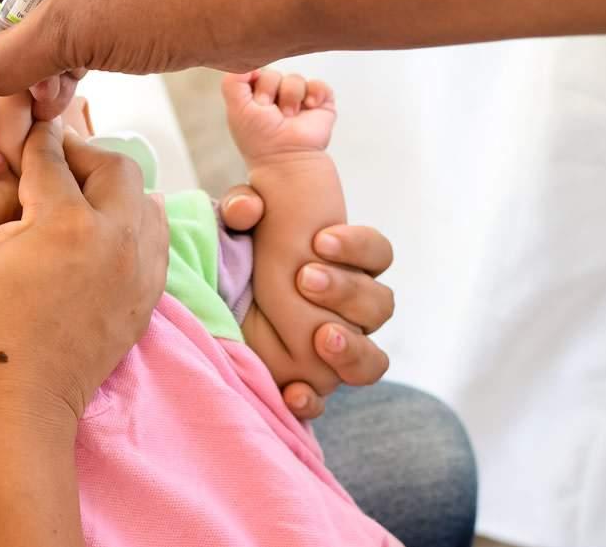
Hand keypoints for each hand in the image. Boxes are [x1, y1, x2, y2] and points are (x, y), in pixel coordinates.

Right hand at [0, 0, 259, 119]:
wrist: (251, 1)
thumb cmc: (161, 0)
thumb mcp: (69, 35)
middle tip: (15, 93)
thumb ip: (10, 59)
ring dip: (41, 59)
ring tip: (47, 103)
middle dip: (10, 48)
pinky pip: (83, 17)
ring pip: (48, 11)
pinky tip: (71, 93)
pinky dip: (72, 54)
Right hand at [0, 121, 167, 422]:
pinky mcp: (147, 296)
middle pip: (113, 167)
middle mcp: (115, 238)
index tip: (20, 136)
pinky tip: (103, 232)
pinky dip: (134, 223)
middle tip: (49, 166)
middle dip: (81, 157)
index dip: (31, 141)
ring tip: (76, 198)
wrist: (18, 402)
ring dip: (113, 188)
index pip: (53, 156)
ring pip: (143, 199)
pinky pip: (155, 239)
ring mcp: (139, 269)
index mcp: (66, 222)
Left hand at [220, 187, 393, 420]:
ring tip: (321, 337)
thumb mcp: (244, 214)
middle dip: (346, 293)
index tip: (319, 238)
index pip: (377, 254)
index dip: (356, 247)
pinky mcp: (306, 376)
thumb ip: (245, 204)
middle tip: (305, 278)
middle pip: (378, 307)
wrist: (227, 275)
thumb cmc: (249, 239)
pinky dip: (311, 400)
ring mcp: (336, 346)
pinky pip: (322, 396)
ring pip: (370, 360)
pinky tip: (293, 395)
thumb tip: (247, 208)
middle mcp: (355, 311)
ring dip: (350, 349)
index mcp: (354, 266)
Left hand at [222, 69, 336, 164]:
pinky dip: (314, 94)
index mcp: (255, 97)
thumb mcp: (236, 107)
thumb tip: (247, 61)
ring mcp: (299, 99)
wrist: (285, 157)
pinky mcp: (320, 103)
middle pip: (273, 73)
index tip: (254, 103)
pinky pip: (319, 85)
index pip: (254, 71)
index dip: (254, 83)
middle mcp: (276, 96)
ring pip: (295, 78)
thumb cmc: (258, 138)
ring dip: (291, 98)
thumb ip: (233, 81)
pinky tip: (309, 108)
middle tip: (271, 113)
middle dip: (270, 92)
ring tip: (288, 117)